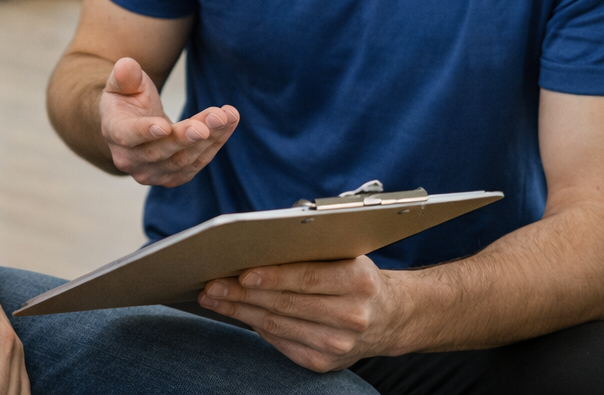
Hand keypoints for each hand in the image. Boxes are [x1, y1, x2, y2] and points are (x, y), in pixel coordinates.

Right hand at [99, 57, 236, 186]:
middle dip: (189, 135)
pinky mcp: (173, 178)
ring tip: (228, 115)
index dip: (145, 132)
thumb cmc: (127, 100)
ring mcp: (151, 173)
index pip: (127, 136)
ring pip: (183, 159)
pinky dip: (215, 144)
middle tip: (214, 117)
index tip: (164, 126)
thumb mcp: (122, 84)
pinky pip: (197, 163)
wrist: (132, 126)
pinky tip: (229, 123)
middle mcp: (130, 160)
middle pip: (161, 151)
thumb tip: (126, 65)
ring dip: (210, 138)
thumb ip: (125, 76)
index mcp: (114, 132)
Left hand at [198, 257, 408, 371]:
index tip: (241, 274)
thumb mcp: (346, 255)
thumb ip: (310, 248)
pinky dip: (255, 328)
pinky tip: (237, 315)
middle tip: (212, 285)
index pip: (306, 278)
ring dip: (240, 312)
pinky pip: (281, 343)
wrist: (391, 317)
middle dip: (242, 295)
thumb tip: (258, 240)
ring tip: (214, 299)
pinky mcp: (325, 363)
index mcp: (358, 281)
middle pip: (286, 304)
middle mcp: (352, 316)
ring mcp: (339, 344)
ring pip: (278, 326)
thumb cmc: (357, 277)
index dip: (271, 277)